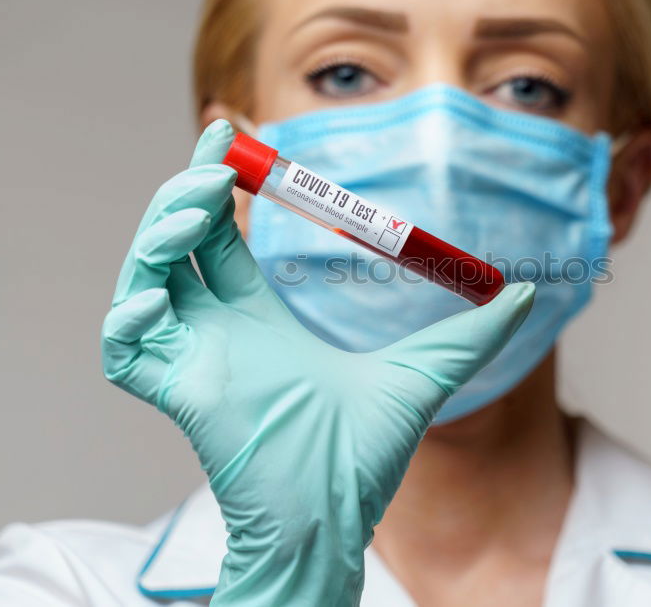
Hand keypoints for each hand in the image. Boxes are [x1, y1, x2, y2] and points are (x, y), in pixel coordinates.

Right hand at [100, 121, 534, 605]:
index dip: (219, 184)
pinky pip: (126, 347)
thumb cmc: (365, 453)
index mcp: (262, 318)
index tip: (230, 136)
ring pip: (145, 278)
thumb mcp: (427, 371)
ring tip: (196, 206)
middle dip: (186, 194)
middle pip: (178, 242)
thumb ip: (471, 332)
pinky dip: (131, 315)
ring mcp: (192, 359)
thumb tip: (524, 292)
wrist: (338, 515)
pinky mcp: (175, 392)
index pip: (223, 235)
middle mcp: (220, 331)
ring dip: (159, 234)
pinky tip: (164, 291)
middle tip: (216, 156)